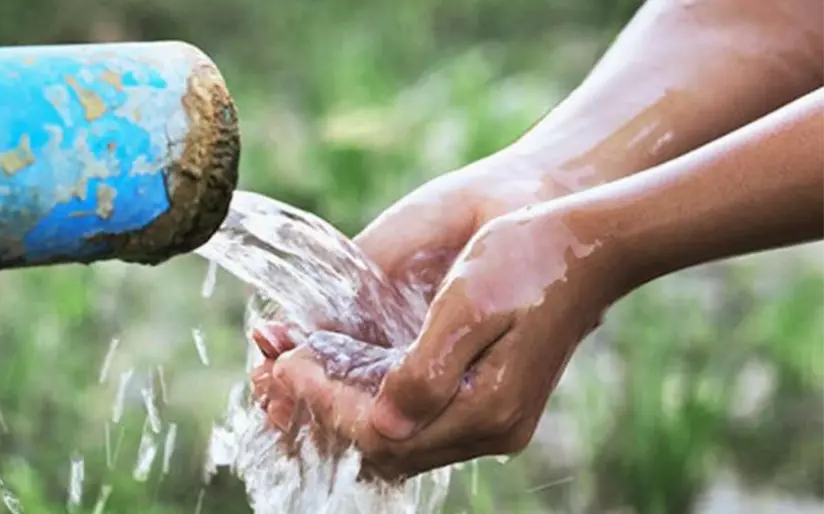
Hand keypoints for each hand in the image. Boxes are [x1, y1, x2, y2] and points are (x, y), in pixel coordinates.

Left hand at [250, 150, 564, 433]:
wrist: (587, 245)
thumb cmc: (528, 259)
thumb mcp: (470, 304)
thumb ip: (425, 371)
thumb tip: (379, 422)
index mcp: (487, 408)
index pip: (381, 433)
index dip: (324, 403)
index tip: (287, 363)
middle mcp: (491, 428)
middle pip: (385, 448)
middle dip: (324, 413)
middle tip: (278, 371)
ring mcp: (494, 420)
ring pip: (398, 438)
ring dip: (345, 409)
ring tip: (300, 370)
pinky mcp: (492, 402)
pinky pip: (419, 420)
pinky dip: (374, 402)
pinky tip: (347, 372)